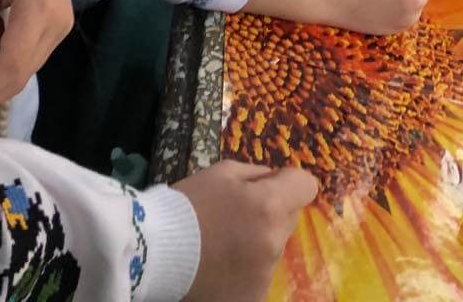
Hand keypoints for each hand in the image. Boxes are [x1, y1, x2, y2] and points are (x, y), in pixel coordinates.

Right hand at [178, 160, 314, 300]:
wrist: (156, 252)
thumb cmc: (189, 204)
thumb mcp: (222, 172)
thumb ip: (257, 174)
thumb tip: (277, 181)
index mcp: (269, 206)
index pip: (306, 186)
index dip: (290, 183)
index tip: (272, 187)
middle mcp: (274, 242)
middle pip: (289, 218)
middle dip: (271, 212)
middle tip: (237, 214)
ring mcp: (266, 274)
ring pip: (274, 247)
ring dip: (259, 241)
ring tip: (224, 243)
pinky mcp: (254, 297)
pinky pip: (261, 274)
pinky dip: (247, 268)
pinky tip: (222, 264)